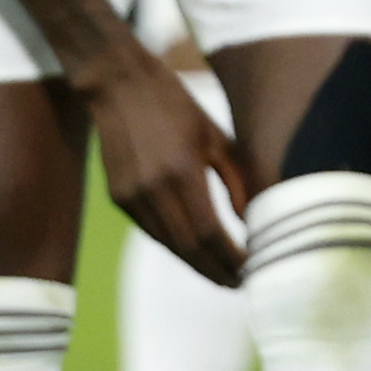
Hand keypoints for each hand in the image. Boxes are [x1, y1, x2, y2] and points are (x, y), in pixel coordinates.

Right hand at [77, 49, 250, 285]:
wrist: (117, 86)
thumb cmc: (176, 105)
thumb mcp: (216, 136)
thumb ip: (236, 180)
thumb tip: (250, 220)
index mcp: (181, 171)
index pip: (210, 232)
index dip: (231, 258)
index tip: (254, 269)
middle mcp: (152, 190)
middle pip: (188, 248)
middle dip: (216, 271)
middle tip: (242, 285)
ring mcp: (130, 196)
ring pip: (168, 245)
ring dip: (196, 265)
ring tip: (223, 276)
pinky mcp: (118, 198)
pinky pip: (152, 232)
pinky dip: (175, 247)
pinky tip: (194, 253)